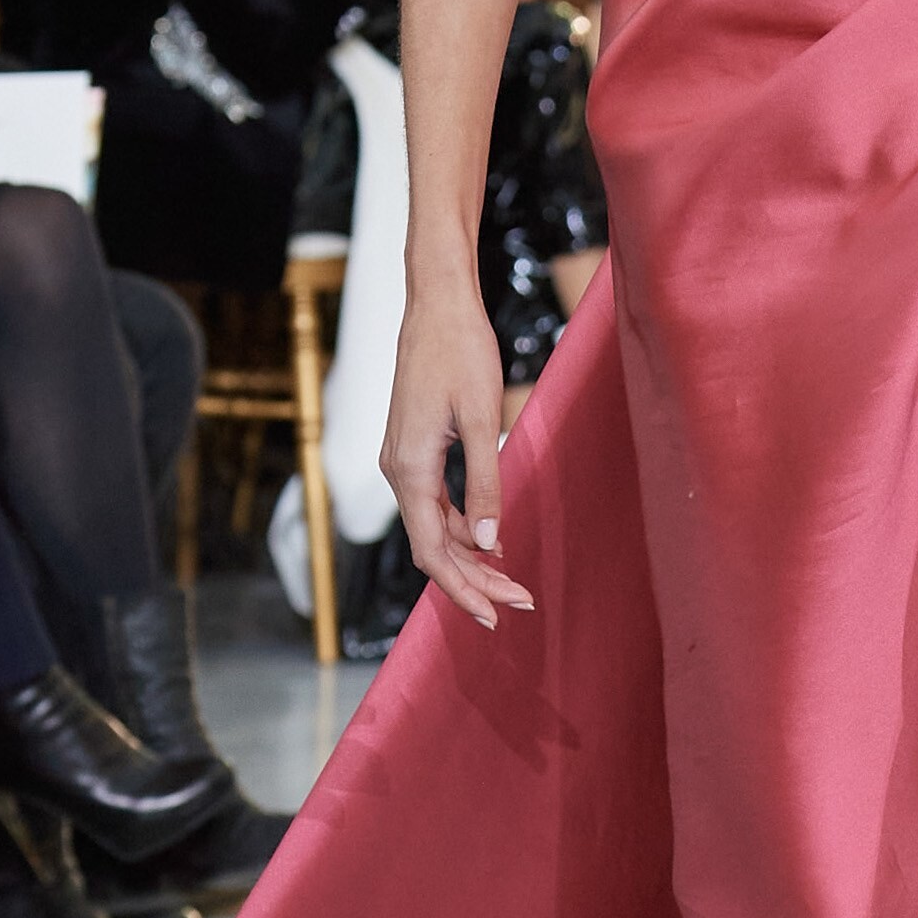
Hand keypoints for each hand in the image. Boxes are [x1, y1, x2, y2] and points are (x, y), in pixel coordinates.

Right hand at [382, 270, 530, 630]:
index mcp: (409, 470)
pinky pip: (434, 504)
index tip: (497, 614)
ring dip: (470, 557)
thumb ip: (485, 483)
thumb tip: (487, 543)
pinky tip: (491, 540)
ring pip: (433, 528)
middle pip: (432, 547)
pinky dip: (461, 528)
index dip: (464, 589)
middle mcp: (398, 471)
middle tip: (519, 605)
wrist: (437, 303)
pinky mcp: (414, 449)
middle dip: (473, 580)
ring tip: (511, 582)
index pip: (432, 553)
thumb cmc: (460, 351)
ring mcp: (403, 461)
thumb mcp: (481, 418)